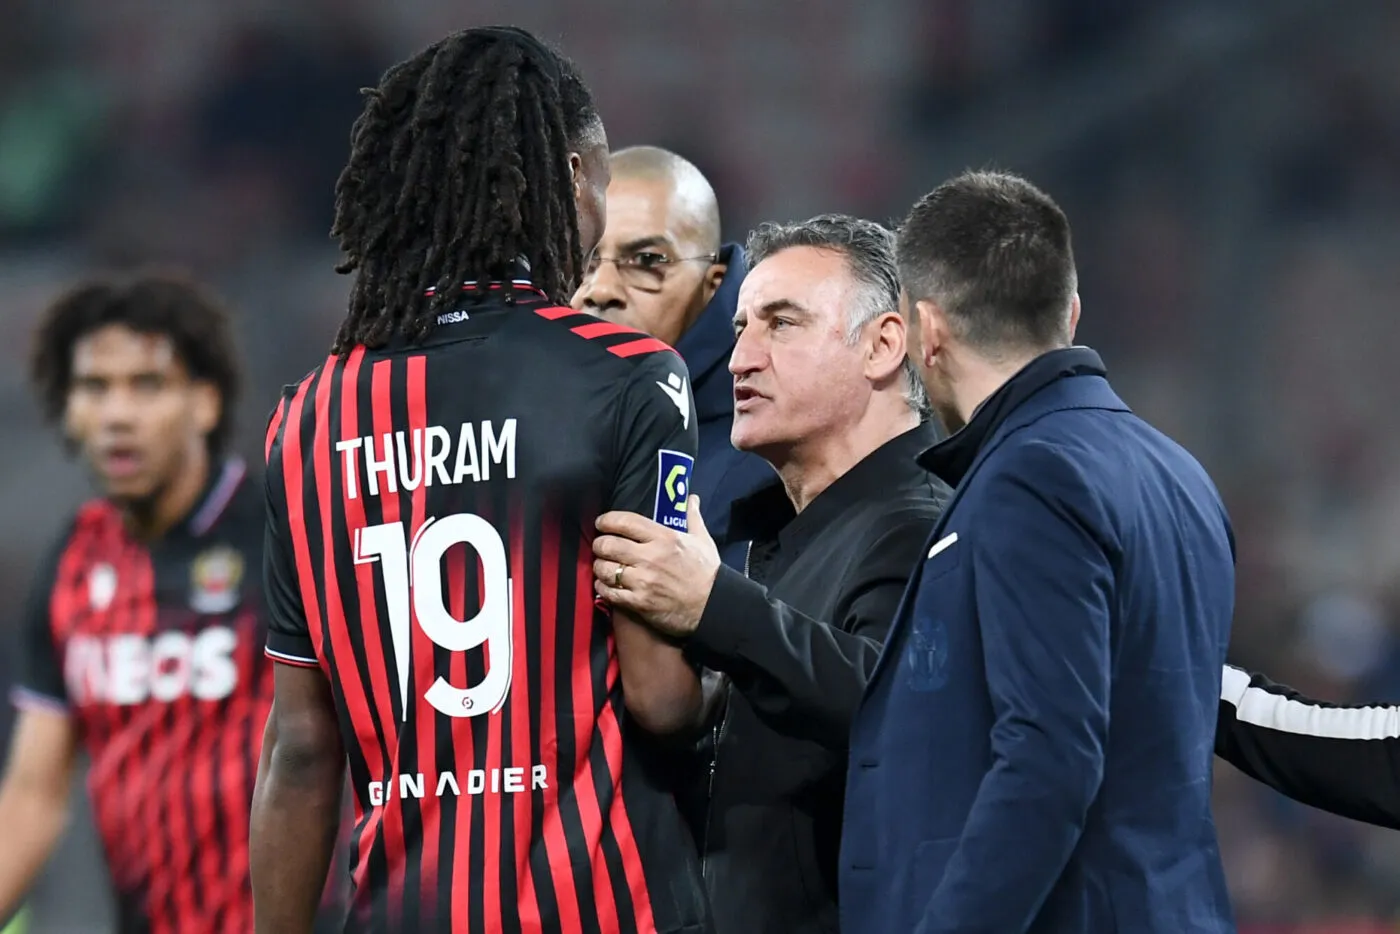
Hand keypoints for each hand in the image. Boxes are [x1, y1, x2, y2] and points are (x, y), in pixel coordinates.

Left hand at [593, 495, 720, 637]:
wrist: (714, 606)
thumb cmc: (708, 573)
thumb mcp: (703, 540)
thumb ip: (692, 517)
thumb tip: (691, 498)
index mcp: (664, 538)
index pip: (625, 522)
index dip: (607, 520)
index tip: (602, 523)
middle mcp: (650, 557)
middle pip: (608, 544)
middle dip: (600, 544)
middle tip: (601, 546)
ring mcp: (643, 581)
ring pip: (605, 569)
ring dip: (600, 567)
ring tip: (603, 566)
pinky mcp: (639, 602)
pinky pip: (609, 592)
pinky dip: (603, 587)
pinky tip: (606, 585)